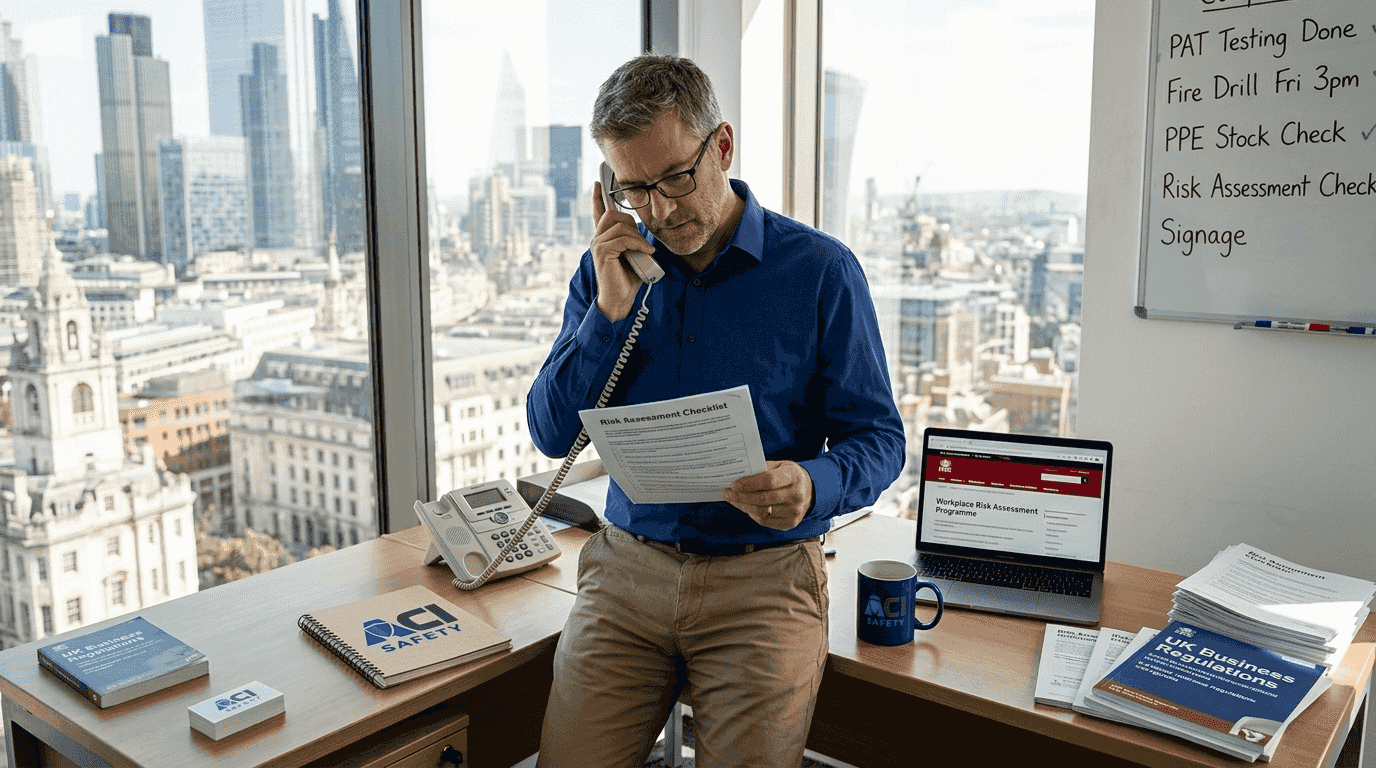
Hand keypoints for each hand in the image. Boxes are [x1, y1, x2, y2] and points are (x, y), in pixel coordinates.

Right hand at [591, 179, 656, 321]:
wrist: (620, 299)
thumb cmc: (629, 279)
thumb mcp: (635, 255)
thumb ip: (635, 241)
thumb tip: (646, 233)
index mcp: (604, 238)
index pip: (598, 213)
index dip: (597, 197)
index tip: (598, 182)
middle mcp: (597, 239)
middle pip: (612, 214)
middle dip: (632, 223)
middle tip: (642, 241)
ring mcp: (597, 244)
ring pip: (619, 226)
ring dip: (637, 237)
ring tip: (646, 250)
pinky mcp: (602, 252)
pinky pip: (623, 239)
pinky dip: (638, 244)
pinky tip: (646, 252)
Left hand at [724, 461, 813, 530]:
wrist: (810, 492)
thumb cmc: (789, 476)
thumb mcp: (780, 466)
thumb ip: (762, 469)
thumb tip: (739, 473)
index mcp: (793, 476)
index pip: (769, 481)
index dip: (750, 483)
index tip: (734, 484)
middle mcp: (796, 495)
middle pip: (764, 499)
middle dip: (742, 497)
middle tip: (727, 493)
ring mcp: (795, 511)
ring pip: (763, 512)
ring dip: (744, 507)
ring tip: (733, 500)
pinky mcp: (790, 523)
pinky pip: (766, 522)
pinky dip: (753, 515)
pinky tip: (746, 507)